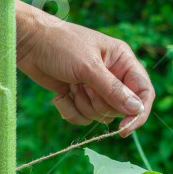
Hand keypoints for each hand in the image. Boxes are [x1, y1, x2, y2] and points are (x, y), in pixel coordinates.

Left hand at [16, 7, 154, 135]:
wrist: (29, 44)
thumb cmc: (60, 45)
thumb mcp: (88, 67)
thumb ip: (113, 90)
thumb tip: (137, 110)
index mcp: (122, 61)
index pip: (144, 92)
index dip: (138, 113)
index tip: (124, 129)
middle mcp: (112, 75)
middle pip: (119, 109)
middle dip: (99, 104)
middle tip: (83, 86)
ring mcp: (94, 87)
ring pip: (99, 116)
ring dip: (82, 105)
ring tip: (71, 85)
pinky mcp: (77, 96)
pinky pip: (82, 117)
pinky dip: (69, 110)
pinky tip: (61, 95)